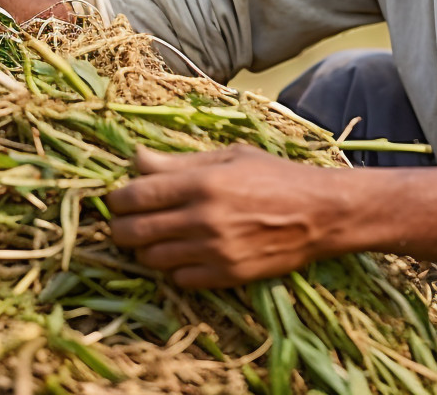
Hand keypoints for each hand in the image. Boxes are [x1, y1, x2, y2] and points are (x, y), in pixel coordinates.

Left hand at [106, 145, 341, 288]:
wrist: (319, 213)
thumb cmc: (275, 176)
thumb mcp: (231, 157)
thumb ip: (180, 162)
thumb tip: (136, 159)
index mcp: (202, 183)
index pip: (135, 196)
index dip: (117, 198)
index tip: (120, 197)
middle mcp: (202, 219)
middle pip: (131, 232)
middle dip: (121, 226)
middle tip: (130, 219)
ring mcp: (213, 251)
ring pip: (150, 259)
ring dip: (147, 248)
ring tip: (161, 234)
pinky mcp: (225, 276)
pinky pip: (177, 279)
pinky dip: (174, 268)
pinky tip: (187, 252)